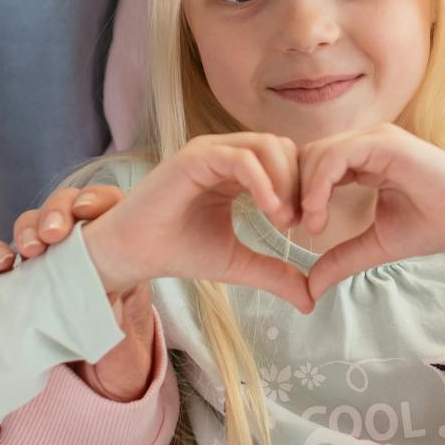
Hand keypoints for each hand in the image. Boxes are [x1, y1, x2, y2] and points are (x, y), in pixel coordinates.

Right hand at [0, 182, 155, 398]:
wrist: (103, 388)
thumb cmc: (126, 356)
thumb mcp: (132, 338)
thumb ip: (120, 318)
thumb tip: (105, 297)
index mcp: (118, 250)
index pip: (107, 206)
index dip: (95, 200)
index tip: (85, 211)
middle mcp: (80, 249)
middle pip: (65, 209)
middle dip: (55, 212)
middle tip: (53, 234)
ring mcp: (48, 265)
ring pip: (32, 228)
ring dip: (27, 229)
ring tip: (28, 249)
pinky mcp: (18, 287)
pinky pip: (1, 263)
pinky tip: (0, 263)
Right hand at [81, 132, 314, 312]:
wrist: (133, 255)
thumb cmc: (179, 251)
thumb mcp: (236, 263)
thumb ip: (273, 273)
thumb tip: (311, 298)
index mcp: (237, 170)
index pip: (286, 160)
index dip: (303, 188)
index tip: (306, 227)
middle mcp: (225, 153)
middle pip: (282, 147)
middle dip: (299, 183)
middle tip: (298, 224)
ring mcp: (210, 151)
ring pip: (266, 146)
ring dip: (285, 181)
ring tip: (283, 220)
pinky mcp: (195, 157)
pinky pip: (240, 158)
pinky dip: (262, 181)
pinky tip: (270, 210)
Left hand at [301, 125, 444, 303]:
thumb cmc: (434, 226)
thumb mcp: (376, 245)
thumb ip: (342, 258)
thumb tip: (309, 288)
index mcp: (366, 160)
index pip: (315, 166)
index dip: (298, 195)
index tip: (293, 229)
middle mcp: (368, 143)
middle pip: (308, 156)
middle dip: (292, 191)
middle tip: (290, 227)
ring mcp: (377, 138)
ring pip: (318, 153)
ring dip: (304, 190)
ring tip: (310, 225)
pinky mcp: (385, 143)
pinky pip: (336, 156)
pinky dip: (319, 184)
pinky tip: (318, 214)